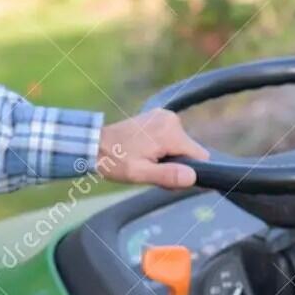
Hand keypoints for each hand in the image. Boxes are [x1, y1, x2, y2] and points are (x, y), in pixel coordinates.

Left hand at [95, 109, 210, 188]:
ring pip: (181, 146)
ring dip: (168, 158)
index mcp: (170, 132)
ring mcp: (164, 116)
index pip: (200, 156)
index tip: (168, 177)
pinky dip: (163, 148)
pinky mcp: (158, 117)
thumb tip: (193, 177)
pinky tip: (145, 152)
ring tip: (145, 161)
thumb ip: (167, 175)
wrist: (94, 144)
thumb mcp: (139, 173)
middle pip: (190, 151)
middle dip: (176, 165)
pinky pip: (171, 138)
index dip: (189, 171)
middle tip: (151, 170)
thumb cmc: (115, 160)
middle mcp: (171, 119)